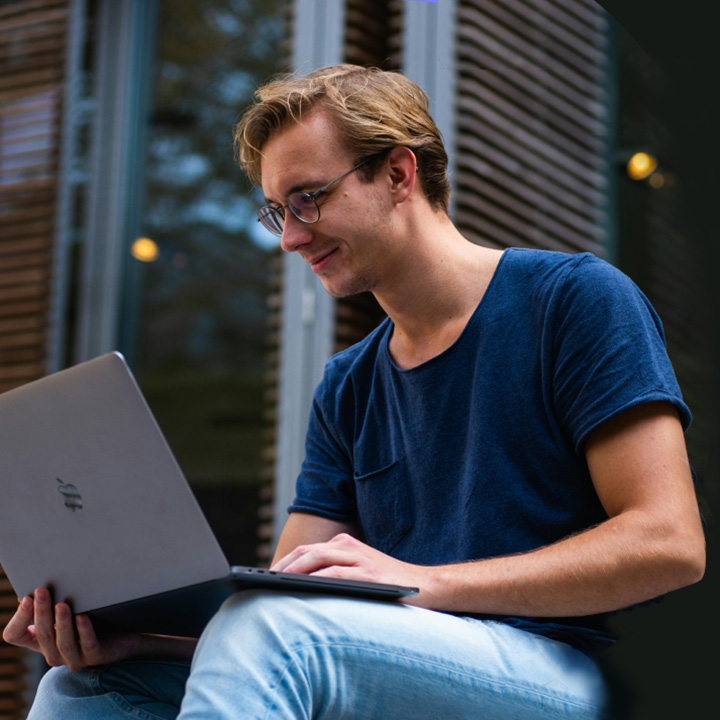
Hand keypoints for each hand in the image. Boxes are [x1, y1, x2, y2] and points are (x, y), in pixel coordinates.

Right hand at [2, 587, 145, 670]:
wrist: (127, 635)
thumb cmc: (94, 618)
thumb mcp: (70, 609)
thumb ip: (53, 601)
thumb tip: (36, 584)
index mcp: (42, 640)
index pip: (16, 635)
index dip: (20, 617)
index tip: (26, 596)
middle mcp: (54, 652)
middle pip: (42, 635)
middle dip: (41, 611)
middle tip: (42, 591)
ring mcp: (74, 658)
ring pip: (63, 644)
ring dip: (62, 623)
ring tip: (62, 604)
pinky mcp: (96, 657)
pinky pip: (88, 646)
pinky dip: (84, 631)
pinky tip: (83, 617)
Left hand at [271, 533, 435, 606]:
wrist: (428, 586)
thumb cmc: (389, 584)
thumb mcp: (360, 572)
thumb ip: (336, 572)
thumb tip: (301, 587)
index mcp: (346, 544)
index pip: (307, 550)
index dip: (285, 562)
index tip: (267, 575)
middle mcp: (350, 546)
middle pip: (307, 552)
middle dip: (283, 565)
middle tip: (264, 581)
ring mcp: (360, 559)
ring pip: (318, 558)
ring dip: (294, 570)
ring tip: (276, 584)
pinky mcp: (369, 574)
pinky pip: (336, 574)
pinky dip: (316, 579)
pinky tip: (303, 587)